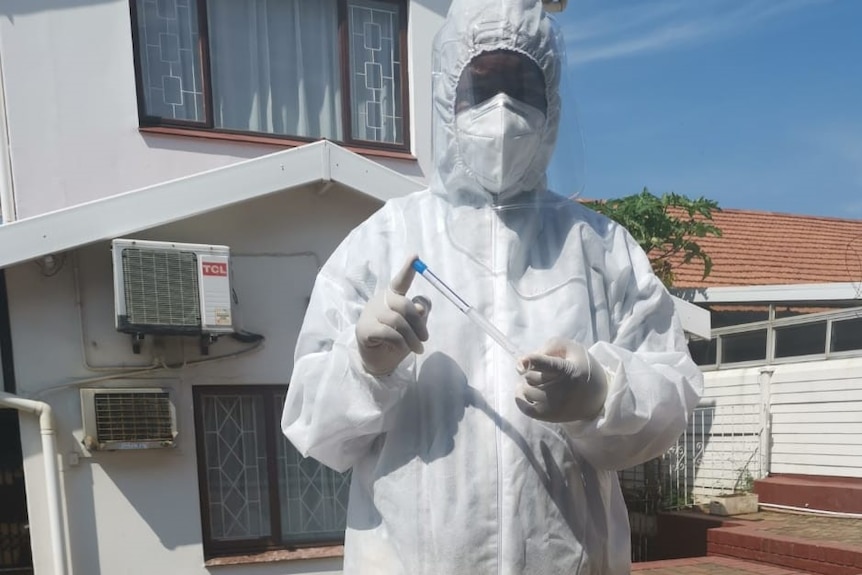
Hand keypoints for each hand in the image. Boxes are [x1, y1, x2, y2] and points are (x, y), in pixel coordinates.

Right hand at [356, 255, 430, 374]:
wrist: (378, 360)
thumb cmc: (397, 340)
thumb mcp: (413, 327)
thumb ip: (419, 315)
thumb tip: (421, 308)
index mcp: (393, 296)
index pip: (400, 282)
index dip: (408, 270)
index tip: (415, 256)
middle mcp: (381, 301)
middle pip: (404, 304)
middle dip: (418, 322)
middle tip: (425, 338)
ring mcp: (371, 314)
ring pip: (398, 321)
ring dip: (412, 338)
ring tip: (418, 349)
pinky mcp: (365, 329)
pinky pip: (389, 333)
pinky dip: (399, 343)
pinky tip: (399, 349)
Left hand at [515, 338, 607, 422]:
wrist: (596, 396)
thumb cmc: (579, 366)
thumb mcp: (570, 348)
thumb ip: (547, 347)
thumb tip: (523, 362)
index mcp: (569, 369)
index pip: (548, 365)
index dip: (533, 361)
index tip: (523, 362)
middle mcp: (562, 389)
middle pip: (531, 376)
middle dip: (531, 371)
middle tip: (543, 372)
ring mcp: (555, 405)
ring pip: (527, 390)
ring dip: (527, 384)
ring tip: (537, 381)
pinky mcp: (550, 416)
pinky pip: (526, 409)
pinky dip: (520, 399)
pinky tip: (522, 391)